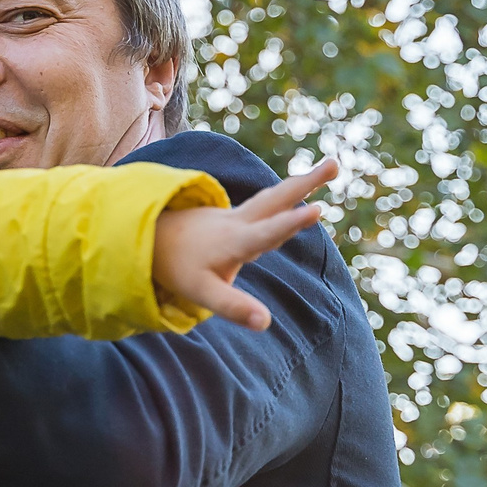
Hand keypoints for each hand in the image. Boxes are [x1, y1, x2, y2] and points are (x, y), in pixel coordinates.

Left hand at [150, 158, 339, 330]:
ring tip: (330, 167)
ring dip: (300, 183)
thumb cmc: (179, 268)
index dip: (290, 225)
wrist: (151, 239)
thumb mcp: (202, 294)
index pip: (266, 233)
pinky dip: (285, 194)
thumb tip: (266, 323)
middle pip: (275, 200)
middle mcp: (239, 223)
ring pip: (272, 197)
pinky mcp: (235, 216)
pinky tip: (301, 189)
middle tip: (335, 163)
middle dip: (305, 183)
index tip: (316, 210)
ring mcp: (237, 216)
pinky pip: (266, 203)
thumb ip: (234, 307)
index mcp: (235, 242)